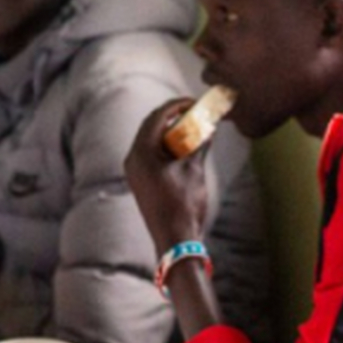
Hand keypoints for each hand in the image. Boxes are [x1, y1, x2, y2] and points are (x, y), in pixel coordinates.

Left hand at [123, 98, 213, 252]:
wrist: (175, 240)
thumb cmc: (184, 205)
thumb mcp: (194, 170)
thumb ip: (200, 144)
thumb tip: (210, 127)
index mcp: (141, 153)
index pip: (157, 117)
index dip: (177, 106)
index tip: (195, 102)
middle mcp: (132, 159)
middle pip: (151, 126)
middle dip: (173, 117)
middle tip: (194, 112)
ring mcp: (134, 171)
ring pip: (150, 140)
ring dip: (171, 132)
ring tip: (193, 128)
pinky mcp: (140, 181)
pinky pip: (151, 154)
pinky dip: (167, 147)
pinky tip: (184, 148)